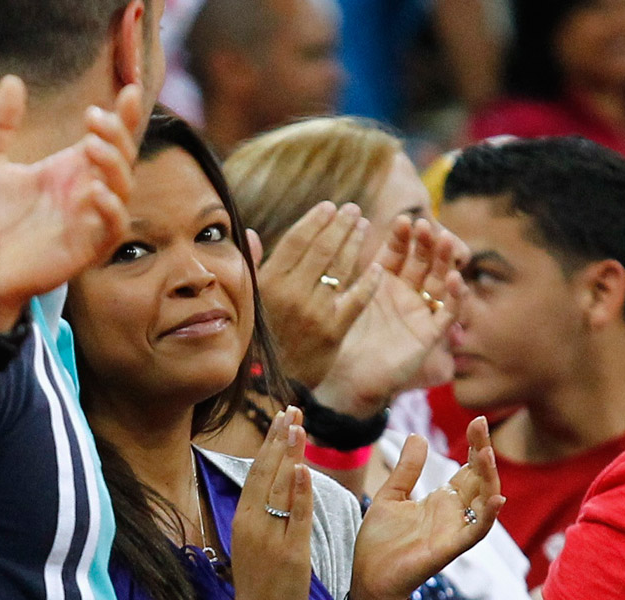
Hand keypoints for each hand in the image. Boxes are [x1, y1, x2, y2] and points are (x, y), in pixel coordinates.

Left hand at [0, 80, 142, 327]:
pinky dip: (111, 209)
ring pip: (124, 189)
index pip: (108, 138)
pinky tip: (94, 191)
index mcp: (67, 170)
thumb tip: (13, 80)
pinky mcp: (86, 250)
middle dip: (119, 135)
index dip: (124, 116)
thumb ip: (0, 124)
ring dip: (115, 165)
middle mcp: (84, 192)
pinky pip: (113, 228)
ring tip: (91, 147)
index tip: (128, 91)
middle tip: (95, 120)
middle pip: (124, 157)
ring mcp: (88, 221)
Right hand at [233, 407, 313, 599]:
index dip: (269, 443)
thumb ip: (262, 508)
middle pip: (267, 473)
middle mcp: (252, 523)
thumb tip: (279, 475)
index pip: (257, 471)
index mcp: (242, 518)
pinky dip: (300, 492)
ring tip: (298, 427)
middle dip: (279, 439)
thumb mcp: (251, 538)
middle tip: (291, 410)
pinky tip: (303, 468)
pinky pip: (296, 516)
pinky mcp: (291, 553)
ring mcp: (270, 537)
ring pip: (281, 488)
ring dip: (290, 454)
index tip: (280, 418)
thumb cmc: (259, 576)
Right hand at [256, 202, 373, 386]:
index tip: (330, 206)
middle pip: (322, 249)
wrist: (269, 382)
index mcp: (269, 283)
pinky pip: (356, 299)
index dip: (316, 220)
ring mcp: (315, 312)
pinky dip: (368, 282)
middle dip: (341, 225)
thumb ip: (251, 265)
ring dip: (355, 243)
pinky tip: (377, 267)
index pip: (297, 241)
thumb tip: (251, 232)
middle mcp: (292, 294)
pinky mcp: (334, 331)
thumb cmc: (258, 336)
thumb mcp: (247, 299)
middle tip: (354, 210)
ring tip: (364, 226)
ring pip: (340, 269)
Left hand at [312, 218, 466, 416]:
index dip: (401, 237)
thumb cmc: (339, 339)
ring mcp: (419, 312)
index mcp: (383, 282)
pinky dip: (454, 296)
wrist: (345, 378)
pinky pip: (447, 313)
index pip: (396, 252)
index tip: (402, 220)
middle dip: (424, 243)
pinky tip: (454, 278)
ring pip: (438, 281)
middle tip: (425, 226)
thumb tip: (341, 235)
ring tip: (445, 241)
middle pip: (421, 261)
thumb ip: (349, 273)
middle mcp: (404, 293)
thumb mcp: (343, 300)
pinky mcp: (429, 335)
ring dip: (444, 261)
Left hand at [349, 417, 504, 599]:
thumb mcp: (391, 495)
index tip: (477, 421)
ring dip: (489, 478)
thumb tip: (418, 435)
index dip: (475, 446)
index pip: (467, 469)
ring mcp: (454, 530)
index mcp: (441, 500)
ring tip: (487, 453)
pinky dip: (489, 516)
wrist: (368, 575)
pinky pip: (476, 531)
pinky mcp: (449, 548)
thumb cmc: (381, 541)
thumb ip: (407, 469)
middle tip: (480, 425)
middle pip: (479, 480)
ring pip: (484, 502)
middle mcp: (454, 514)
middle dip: (483, 453)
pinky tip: (497, 499)